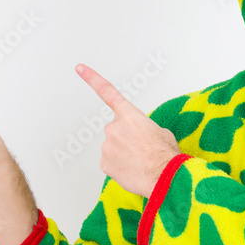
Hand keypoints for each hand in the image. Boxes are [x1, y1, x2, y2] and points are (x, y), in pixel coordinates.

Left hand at [76, 63, 181, 197]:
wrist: (164, 177)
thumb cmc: (166, 154)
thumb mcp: (160, 132)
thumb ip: (144, 127)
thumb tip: (140, 136)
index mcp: (130, 115)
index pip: (107, 92)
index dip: (91, 78)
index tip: (79, 68)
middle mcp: (114, 127)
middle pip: (117, 129)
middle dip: (127, 138)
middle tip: (143, 149)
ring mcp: (107, 146)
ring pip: (114, 147)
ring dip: (124, 153)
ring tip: (141, 161)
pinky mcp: (104, 164)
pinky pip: (111, 162)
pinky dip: (120, 166)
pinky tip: (133, 169)